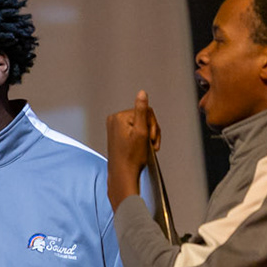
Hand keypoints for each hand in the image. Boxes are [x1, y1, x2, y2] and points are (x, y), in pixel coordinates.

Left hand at [105, 90, 160, 207]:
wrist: (123, 173)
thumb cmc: (132, 157)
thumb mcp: (141, 132)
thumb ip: (142, 111)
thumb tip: (142, 93)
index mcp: (118, 117)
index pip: (146, 112)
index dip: (153, 126)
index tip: (150, 138)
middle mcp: (113, 120)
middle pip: (143, 118)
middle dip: (150, 131)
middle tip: (150, 144)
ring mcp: (114, 127)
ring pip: (141, 125)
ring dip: (148, 136)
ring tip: (146, 147)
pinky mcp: (117, 134)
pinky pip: (135, 131)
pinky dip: (141, 138)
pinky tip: (141, 147)